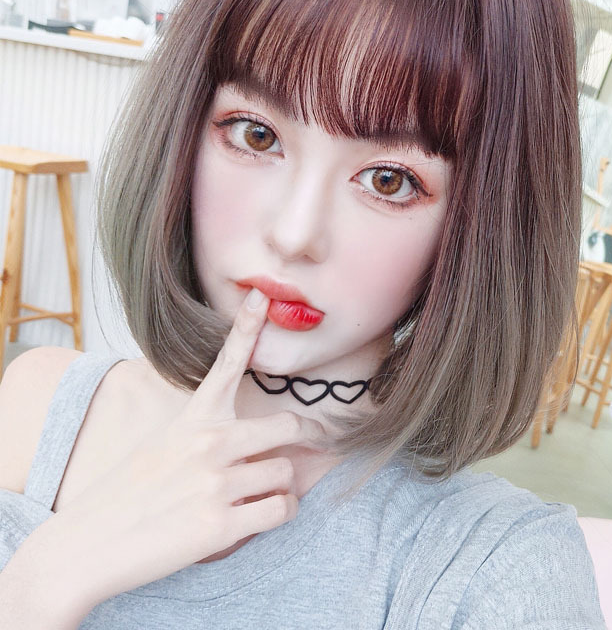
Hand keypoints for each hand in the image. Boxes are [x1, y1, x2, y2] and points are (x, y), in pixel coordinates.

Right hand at [50, 288, 326, 608]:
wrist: (85, 545)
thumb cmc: (127, 493)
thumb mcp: (163, 444)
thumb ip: (206, 434)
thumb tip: (248, 438)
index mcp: (194, 419)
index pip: (228, 363)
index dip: (247, 326)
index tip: (261, 296)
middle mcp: (209, 444)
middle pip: (289, 426)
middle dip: (298, 442)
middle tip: (290, 451)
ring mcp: (215, 483)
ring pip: (287, 474)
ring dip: (280, 486)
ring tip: (253, 495)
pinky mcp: (220, 526)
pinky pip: (281, 510)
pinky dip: (279, 513)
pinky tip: (256, 516)